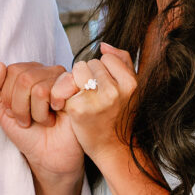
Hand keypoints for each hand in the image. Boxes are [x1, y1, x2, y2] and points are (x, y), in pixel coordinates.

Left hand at [0, 62, 83, 180]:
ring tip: (44, 120)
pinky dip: (49, 111)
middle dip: (20, 107)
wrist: (48, 157)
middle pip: (23, 77)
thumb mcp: (2, 110)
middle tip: (29, 120)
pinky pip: (55, 90)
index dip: (8, 97)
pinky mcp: (76, 89)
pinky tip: (57, 115)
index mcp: (29, 72)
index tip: (14, 114)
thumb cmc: (28, 133)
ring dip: (36, 113)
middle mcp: (46, 72)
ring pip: (37, 87)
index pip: (10, 70)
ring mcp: (62, 79)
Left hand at [62, 44, 137, 166]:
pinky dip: (65, 95)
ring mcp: (96, 100)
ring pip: (75, 71)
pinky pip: (64, 87)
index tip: (104, 87)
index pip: (106, 58)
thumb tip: (103, 46)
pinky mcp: (78, 109)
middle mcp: (114, 91)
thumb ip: (121, 61)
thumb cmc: (120, 115)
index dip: (102, 71)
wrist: (113, 148)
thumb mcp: (130, 88)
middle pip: (88, 64)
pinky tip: (74, 107)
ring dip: (75, 82)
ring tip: (84, 99)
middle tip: (93, 96)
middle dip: (88, 76)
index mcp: (130, 83)